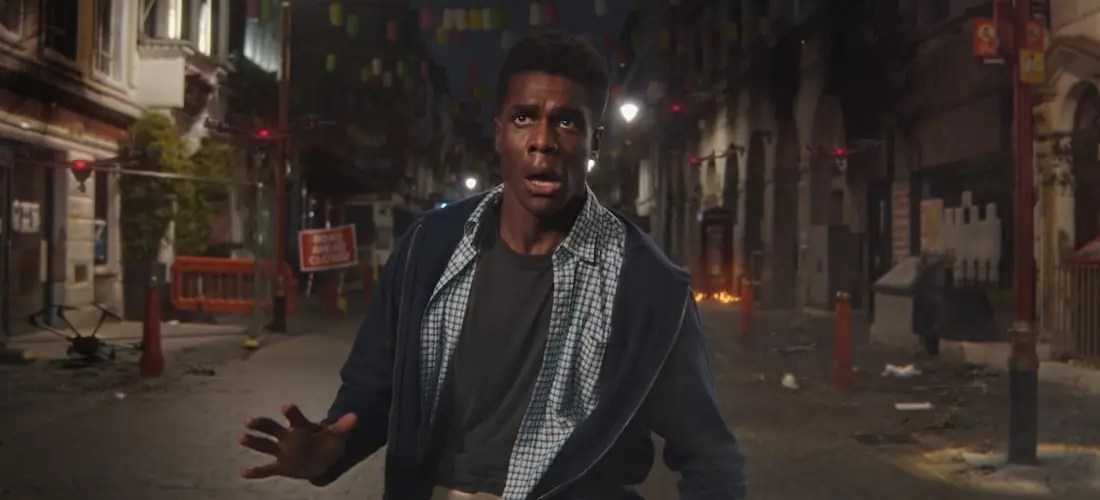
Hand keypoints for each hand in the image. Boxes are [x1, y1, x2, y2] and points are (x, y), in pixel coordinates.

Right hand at [238, 404, 356, 479]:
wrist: (323, 459)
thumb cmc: (328, 443)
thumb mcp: (337, 436)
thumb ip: (342, 428)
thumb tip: (355, 417)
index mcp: (302, 428)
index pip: (296, 418)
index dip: (292, 412)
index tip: (286, 407)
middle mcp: (289, 437)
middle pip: (273, 429)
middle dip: (262, 424)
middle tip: (249, 420)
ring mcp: (283, 452)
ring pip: (266, 446)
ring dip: (254, 442)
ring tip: (240, 438)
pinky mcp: (281, 466)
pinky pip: (267, 469)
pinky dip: (256, 472)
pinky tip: (243, 473)